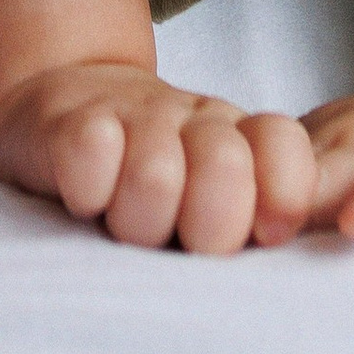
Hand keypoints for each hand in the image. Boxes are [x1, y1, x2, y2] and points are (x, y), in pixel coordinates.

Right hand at [0, 58, 316, 252]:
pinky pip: (92, 153)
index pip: (284, 146)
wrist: (63, 111)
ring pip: (155, 175)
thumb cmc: (150, 179)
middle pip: (224, 167)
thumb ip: (263, 220)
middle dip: (199, 226)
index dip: (279, 198)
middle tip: (173, 234)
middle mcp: (194, 118)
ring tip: (123, 218)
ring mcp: (133, 112)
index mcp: (241, 139)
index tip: (257, 234)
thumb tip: (290, 242)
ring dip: (136, 220)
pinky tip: (83, 193)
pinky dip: (87, 190)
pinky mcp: (70, 117)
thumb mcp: (215, 204)